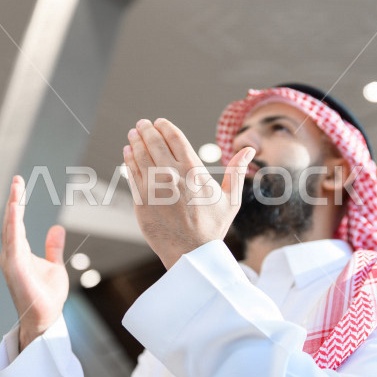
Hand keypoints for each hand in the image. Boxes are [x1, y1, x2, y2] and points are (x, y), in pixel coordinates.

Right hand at [0, 175, 68, 350]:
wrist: (45, 318)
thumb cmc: (46, 295)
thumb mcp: (54, 265)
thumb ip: (53, 247)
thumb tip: (57, 228)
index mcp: (20, 251)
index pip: (18, 222)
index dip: (18, 202)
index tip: (19, 184)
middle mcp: (12, 254)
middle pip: (11, 222)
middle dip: (14, 199)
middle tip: (17, 180)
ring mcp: (11, 261)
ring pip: (11, 229)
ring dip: (13, 209)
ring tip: (16, 190)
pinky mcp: (15, 269)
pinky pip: (13, 243)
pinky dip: (14, 226)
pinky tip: (16, 211)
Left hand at [123, 118, 254, 268]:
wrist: (191, 254)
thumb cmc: (212, 227)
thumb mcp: (231, 199)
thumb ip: (236, 171)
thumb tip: (248, 149)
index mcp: (193, 170)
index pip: (175, 138)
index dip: (165, 127)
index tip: (159, 122)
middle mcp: (171, 175)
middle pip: (154, 142)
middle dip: (146, 129)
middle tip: (142, 124)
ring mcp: (153, 187)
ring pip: (140, 155)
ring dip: (135, 141)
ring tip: (133, 134)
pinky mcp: (140, 200)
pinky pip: (132, 173)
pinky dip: (128, 160)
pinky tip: (127, 153)